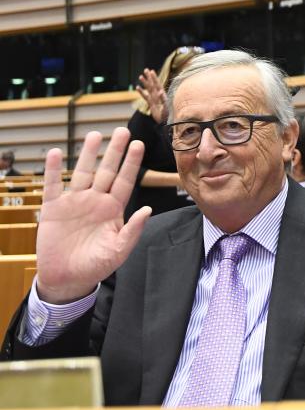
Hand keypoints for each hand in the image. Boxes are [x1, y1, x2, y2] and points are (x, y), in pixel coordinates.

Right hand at [35, 128, 151, 303]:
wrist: (68, 279)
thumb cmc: (96, 266)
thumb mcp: (119, 250)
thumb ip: (132, 230)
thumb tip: (148, 210)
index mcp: (113, 210)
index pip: (125, 181)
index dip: (131, 163)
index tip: (139, 144)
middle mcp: (95, 201)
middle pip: (106, 171)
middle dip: (114, 152)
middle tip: (123, 130)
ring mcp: (74, 203)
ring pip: (82, 173)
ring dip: (87, 154)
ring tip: (95, 135)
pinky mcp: (53, 209)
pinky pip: (53, 186)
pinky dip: (53, 170)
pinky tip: (54, 153)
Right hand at [136, 68, 166, 123]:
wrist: (166, 122)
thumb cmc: (168, 114)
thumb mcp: (167, 106)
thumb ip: (163, 99)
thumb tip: (160, 91)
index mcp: (162, 95)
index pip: (157, 84)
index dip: (154, 78)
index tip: (151, 71)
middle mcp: (158, 96)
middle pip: (152, 84)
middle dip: (149, 77)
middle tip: (145, 70)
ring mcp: (154, 99)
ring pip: (148, 89)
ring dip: (145, 83)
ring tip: (140, 76)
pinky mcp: (151, 104)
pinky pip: (145, 97)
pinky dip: (141, 92)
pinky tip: (137, 87)